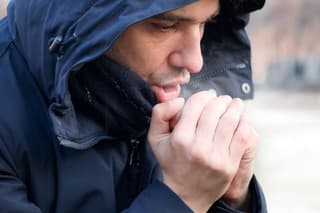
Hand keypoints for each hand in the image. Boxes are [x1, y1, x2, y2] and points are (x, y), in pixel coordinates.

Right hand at [148, 91, 257, 211]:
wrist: (184, 194)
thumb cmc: (171, 162)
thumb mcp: (155, 138)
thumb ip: (160, 113)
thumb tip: (180, 100)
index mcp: (180, 138)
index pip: (196, 104)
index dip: (204, 95)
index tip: (208, 96)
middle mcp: (198, 147)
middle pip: (214, 110)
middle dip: (220, 100)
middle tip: (222, 99)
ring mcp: (216, 157)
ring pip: (230, 120)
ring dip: (235, 107)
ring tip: (235, 103)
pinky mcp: (230, 164)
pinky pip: (242, 136)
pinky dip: (244, 122)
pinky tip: (242, 117)